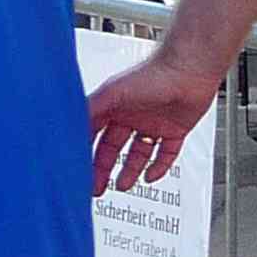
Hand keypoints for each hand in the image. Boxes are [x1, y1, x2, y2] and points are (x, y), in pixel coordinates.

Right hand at [87, 49, 216, 192]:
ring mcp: (154, 123)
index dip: (84, 153)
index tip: (76, 171)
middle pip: (113, 148)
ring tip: (122, 186)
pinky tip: (151, 177)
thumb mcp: (112, 95)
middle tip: (96, 187)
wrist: (190, 69)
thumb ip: (89, 111)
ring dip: (130, 170)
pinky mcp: (176, 129)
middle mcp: (132, 115)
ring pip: (138, 153)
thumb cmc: (153, 74)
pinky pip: (166, 153)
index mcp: (113, 106)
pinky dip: (159, 166)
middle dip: (103, 168)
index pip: (93, 135)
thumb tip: (67, 128)